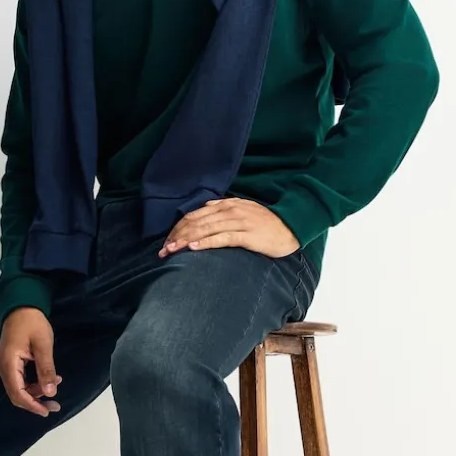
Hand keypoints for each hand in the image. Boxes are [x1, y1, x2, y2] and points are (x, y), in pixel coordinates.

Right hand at [0, 307, 62, 417]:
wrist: (21, 306)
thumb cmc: (32, 322)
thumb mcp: (43, 345)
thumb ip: (46, 369)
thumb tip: (51, 392)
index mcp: (8, 363)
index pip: (17, 393)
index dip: (32, 405)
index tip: (46, 411)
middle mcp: (2, 367)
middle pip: (16, 394)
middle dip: (35, 401)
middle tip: (54, 405)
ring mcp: (4, 365)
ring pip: (18, 387)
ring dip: (36, 391)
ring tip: (55, 386)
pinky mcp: (9, 362)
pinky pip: (19, 379)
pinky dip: (33, 383)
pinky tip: (48, 379)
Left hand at [157, 197, 299, 259]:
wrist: (292, 227)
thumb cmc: (267, 222)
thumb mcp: (244, 210)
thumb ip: (224, 208)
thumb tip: (204, 208)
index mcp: (226, 205)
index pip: (194, 215)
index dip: (178, 228)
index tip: (167, 241)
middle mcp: (230, 211)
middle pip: (196, 223)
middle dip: (177, 236)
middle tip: (163, 250)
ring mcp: (239, 222)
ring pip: (205, 230)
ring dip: (185, 241)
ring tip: (172, 250)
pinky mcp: (248, 235)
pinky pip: (223, 238)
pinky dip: (206, 242)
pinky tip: (193, 248)